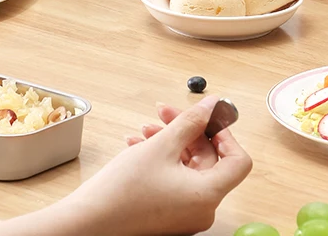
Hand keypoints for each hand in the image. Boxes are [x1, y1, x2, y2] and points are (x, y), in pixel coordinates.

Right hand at [68, 96, 251, 235]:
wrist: (89, 221)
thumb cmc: (123, 190)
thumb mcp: (161, 146)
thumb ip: (191, 122)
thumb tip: (213, 105)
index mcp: (207, 195)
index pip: (238, 161)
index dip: (224, 134)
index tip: (205, 117)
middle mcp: (201, 209)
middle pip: (208, 160)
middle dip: (186, 131)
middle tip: (164, 112)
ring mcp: (184, 214)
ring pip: (187, 167)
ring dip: (170, 142)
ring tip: (145, 129)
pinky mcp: (168, 214)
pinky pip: (174, 179)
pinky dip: (161, 159)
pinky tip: (139, 145)